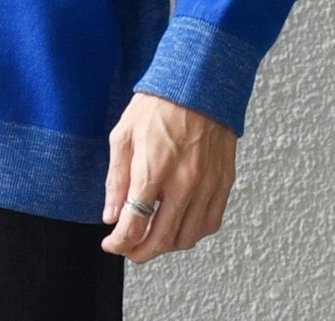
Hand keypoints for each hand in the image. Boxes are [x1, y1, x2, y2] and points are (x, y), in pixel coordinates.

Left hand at [100, 94, 235, 261]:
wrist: (199, 81)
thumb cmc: (159, 103)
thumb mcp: (123, 134)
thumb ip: (116, 179)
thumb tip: (110, 215)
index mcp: (154, 170)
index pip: (134, 225)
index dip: (119, 242)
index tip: (111, 243)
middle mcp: (183, 183)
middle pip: (161, 239)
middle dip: (140, 252)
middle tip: (129, 249)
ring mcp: (207, 185)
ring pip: (187, 238)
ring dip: (166, 245)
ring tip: (152, 237)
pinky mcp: (224, 182)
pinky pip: (209, 223)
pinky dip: (193, 233)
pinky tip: (179, 224)